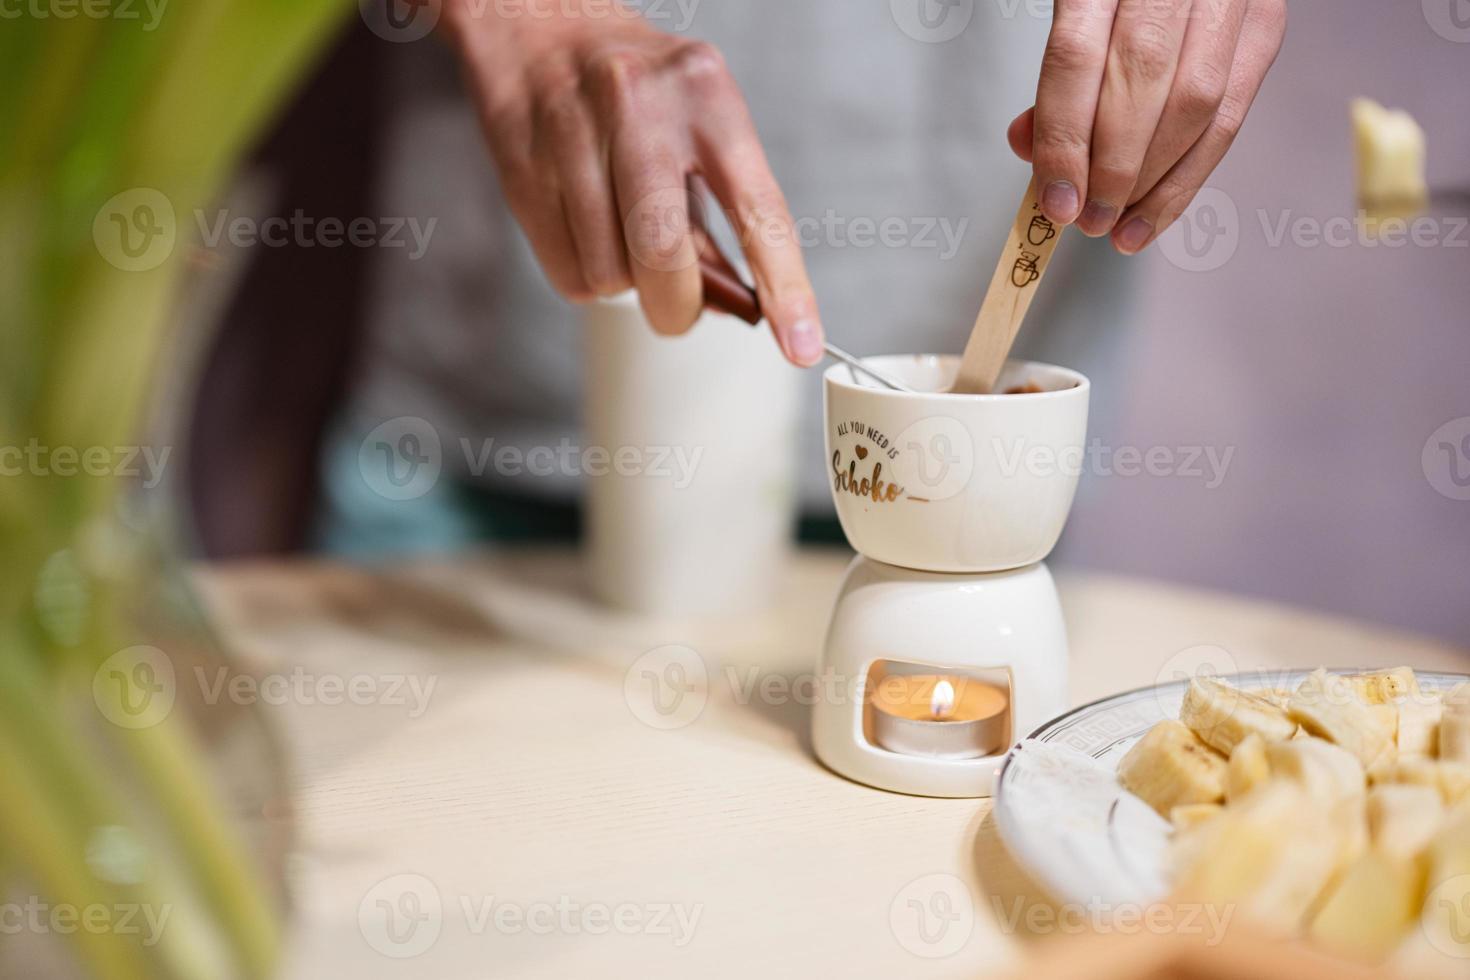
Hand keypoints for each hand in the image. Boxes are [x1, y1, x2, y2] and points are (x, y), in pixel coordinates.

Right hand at [442, 3, 824, 365]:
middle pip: (663, 254)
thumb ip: (720, 210)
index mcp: (706, 94)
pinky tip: (586, 231)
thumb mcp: (699, 122)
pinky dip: (584, 276)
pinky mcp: (523, 165)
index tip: (802, 345)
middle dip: (675, 306)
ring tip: (620, 233)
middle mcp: (640, 107)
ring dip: (623, 283)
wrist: (536, 21)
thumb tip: (740, 307)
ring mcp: (573, 133)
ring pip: (609, 274)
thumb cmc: (638, 89)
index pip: (757, 208)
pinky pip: (566, 273)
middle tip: (677, 310)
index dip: (784, 285)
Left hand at [1007, 0, 1285, 253]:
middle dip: (1113, 170)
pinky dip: (1193, 172)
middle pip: (1141, 85)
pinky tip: (1159, 206)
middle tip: (1088, 218)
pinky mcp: (1264, 20)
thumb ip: (1059, 70)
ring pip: (1198, 105)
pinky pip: (1232, 111)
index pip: (1077, 59)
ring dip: (1156, 181)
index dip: (1065, 141)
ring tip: (1120, 222)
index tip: (1057, 198)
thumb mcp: (1074, 1)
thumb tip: (1033, 147)